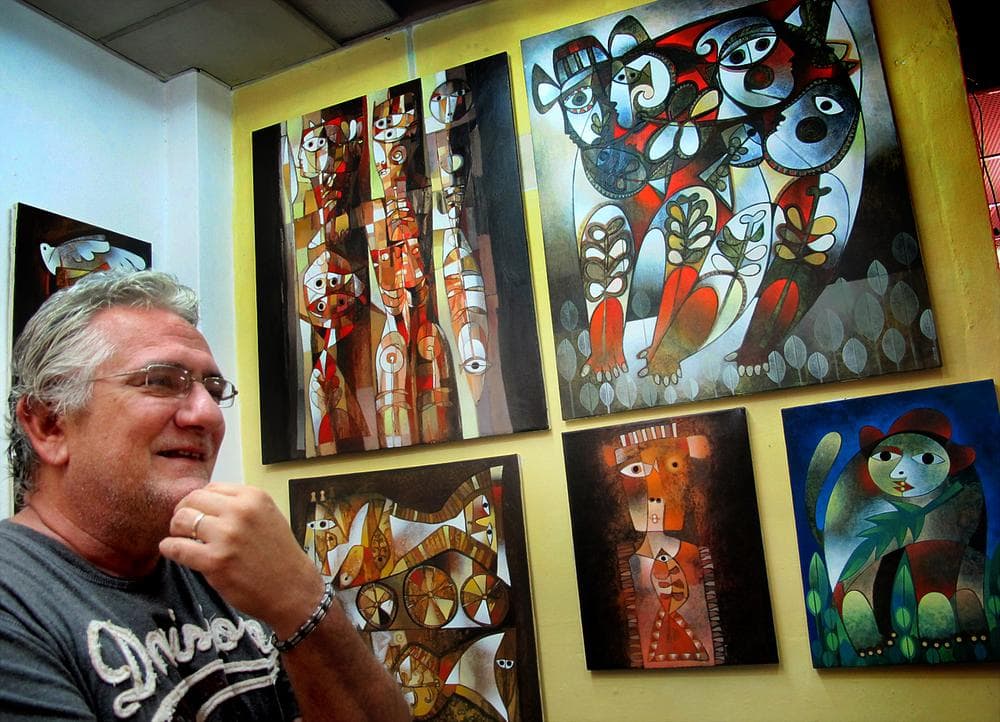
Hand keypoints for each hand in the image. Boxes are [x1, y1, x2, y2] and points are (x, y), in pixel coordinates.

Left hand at [159, 483, 323, 638]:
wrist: (292, 589)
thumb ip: (239, 506)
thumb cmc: (279, 556)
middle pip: (192, 499)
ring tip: (183, 540)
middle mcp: (240, 512)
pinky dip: (170, 548)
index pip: (210, 488)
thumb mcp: (267, 516)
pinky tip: (176, 552)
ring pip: (181, 520)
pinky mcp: (215, 561)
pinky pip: (177, 547)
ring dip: (176, 530)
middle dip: (184, 512)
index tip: (197, 512)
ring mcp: (227, 536)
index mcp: (253, 497)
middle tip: (184, 527)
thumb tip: (205, 503)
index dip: (199, 501)